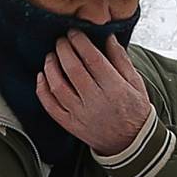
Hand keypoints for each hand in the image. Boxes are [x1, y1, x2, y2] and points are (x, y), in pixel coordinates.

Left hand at [36, 30, 153, 155]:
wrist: (131, 143)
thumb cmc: (134, 110)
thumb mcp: (135, 83)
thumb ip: (121, 60)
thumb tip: (108, 37)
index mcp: (114, 88)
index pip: (92, 59)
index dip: (80, 43)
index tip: (74, 32)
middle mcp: (96, 101)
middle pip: (73, 70)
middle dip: (63, 50)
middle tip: (60, 40)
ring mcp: (81, 114)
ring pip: (58, 87)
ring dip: (51, 68)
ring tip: (51, 56)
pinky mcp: (71, 125)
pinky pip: (50, 107)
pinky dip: (42, 90)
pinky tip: (41, 77)